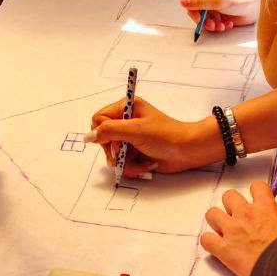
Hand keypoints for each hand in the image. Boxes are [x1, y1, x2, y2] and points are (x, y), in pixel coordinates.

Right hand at [90, 95, 217, 175]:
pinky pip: (124, 163)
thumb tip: (87, 137)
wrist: (188, 151)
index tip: (116, 142)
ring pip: (113, 155)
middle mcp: (126, 122)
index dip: (103, 134)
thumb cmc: (165, 135)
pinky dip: (133, 167)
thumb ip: (110, 131)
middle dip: (115, 152)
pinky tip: (147, 166)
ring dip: (126, 163)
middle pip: (104, 139)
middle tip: (125, 154)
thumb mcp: (136, 130)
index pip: (99, 119)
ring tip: (141, 163)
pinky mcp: (136, 153)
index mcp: (126, 108)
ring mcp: (131, 138)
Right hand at [180, 0, 260, 31]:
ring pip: (204, 20)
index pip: (190, 1)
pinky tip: (227, 24)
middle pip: (196, 13)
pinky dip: (219, 26)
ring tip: (221, 26)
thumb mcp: (217, 1)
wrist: (256, 7)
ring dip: (212, 25)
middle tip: (212, 25)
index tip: (199, 19)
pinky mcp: (220, 15)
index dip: (193, 11)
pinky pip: (213, 24)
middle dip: (204, 21)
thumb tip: (182, 2)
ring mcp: (214, 7)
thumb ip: (199, 3)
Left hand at [201, 181, 276, 275]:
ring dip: (217, 221)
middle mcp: (246, 215)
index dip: (256, 193)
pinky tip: (217, 247)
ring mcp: (233, 230)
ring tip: (225, 231)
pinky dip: (209, 243)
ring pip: (212, 214)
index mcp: (266, 208)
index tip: (257, 200)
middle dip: (232, 205)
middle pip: (229, 195)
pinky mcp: (224, 249)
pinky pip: (206, 239)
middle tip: (239, 217)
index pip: (257, 187)